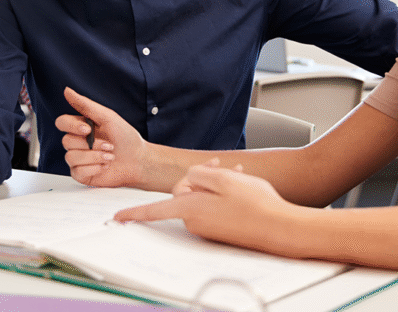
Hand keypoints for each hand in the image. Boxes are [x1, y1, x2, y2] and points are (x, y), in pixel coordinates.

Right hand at [56, 87, 148, 187]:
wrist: (139, 160)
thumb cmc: (126, 137)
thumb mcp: (107, 117)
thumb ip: (85, 105)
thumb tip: (67, 91)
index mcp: (81, 127)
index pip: (62, 123)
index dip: (72, 126)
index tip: (88, 129)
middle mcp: (78, 142)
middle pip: (66, 141)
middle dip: (91, 144)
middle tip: (109, 145)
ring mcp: (78, 159)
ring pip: (71, 157)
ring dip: (94, 157)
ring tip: (109, 156)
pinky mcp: (81, 174)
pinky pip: (77, 172)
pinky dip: (94, 168)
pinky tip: (105, 166)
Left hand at [114, 160, 290, 250]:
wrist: (281, 228)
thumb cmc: (255, 204)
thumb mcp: (223, 179)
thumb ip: (198, 175)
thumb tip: (189, 180)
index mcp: (190, 208)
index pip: (153, 210)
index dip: (133, 212)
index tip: (117, 218)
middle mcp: (195, 222)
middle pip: (185, 193)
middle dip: (201, 178)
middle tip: (222, 167)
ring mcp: (209, 229)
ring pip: (202, 199)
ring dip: (216, 186)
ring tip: (239, 177)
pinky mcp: (221, 231)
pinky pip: (214, 209)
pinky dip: (224, 197)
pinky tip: (241, 189)